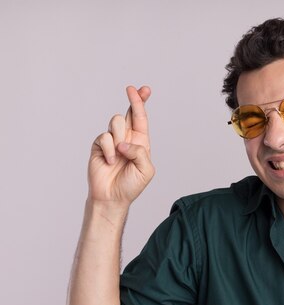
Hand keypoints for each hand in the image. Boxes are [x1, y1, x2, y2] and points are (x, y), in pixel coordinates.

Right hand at [88, 86, 153, 204]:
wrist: (111, 197)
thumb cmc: (131, 185)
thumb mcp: (146, 170)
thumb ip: (140, 152)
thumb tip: (123, 142)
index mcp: (140, 142)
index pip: (141, 119)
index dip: (141, 103)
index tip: (144, 89)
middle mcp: (126, 138)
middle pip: (128, 112)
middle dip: (133, 99)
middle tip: (132, 89)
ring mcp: (112, 141)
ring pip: (116, 122)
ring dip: (120, 136)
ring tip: (120, 155)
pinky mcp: (98, 145)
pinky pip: (104, 137)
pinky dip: (109, 150)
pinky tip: (109, 162)